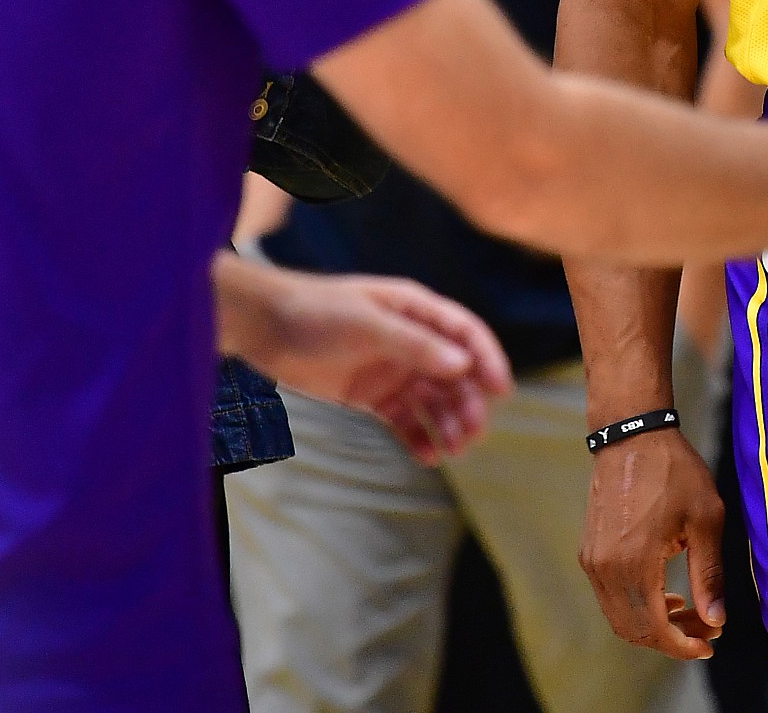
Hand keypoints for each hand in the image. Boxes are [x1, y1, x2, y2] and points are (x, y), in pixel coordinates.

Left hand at [218, 261, 512, 464]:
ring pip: (434, 401)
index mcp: (417, 311)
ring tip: (453, 450)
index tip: (501, 391)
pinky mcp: (372, 397)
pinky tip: (427, 455)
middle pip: (454, 374)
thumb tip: (461, 366)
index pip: (465, 334)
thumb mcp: (366, 323)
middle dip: (468, 403)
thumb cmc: (318, 312)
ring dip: (448, 424)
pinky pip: (405, 420)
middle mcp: (412, 341)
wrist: (266, 329)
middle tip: (472, 434)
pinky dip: (419, 437)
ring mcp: (393, 370)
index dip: (487, 359)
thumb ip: (414, 344)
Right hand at [579, 425, 725, 659]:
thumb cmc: (674, 471)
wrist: (631, 435)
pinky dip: (637, 606)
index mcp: (636, 562)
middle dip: (672, 639)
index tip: (709, 645)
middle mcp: (606, 568)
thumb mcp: (705, 519)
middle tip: (705, 629)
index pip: (655, 628)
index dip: (682, 646)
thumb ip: (710, 575)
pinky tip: (665, 593)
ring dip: (654, 624)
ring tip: (689, 611)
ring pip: (620, 617)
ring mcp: (593, 561)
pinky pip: (611, 597)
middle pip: (634, 630)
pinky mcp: (589, 552)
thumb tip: (716, 620)